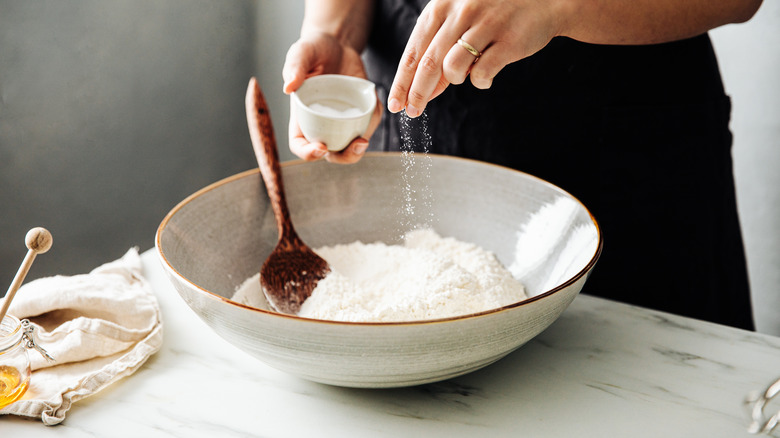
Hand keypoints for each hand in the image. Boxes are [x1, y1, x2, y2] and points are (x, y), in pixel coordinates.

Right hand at [283, 32, 382, 163]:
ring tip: (363, 138)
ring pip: (350, 146)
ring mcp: (341, 121)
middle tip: (355, 145)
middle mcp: (321, 123)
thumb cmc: (314, 50)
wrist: (337, 44)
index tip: (321, 147)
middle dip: (343, 157)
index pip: (300, 145)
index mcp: (302, 116)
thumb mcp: (302, 52)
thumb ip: (294, 67)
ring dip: (359, 149)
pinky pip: (367, 125)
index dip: (308, 153)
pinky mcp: (359, 113)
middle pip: (330, 154)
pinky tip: (375, 108)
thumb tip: (288, 87)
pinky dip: (373, 122)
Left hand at [387, 0, 563, 116]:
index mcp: (442, 5)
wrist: (545, 2)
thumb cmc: (495, 14)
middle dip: (417, 93)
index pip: (414, 50)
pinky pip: (482, 73)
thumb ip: (441, 52)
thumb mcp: (462, 23)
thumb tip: (422, 91)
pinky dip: (480, 81)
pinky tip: (486, 75)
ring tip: (467, 74)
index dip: (402, 81)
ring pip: (453, 68)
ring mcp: (486, 24)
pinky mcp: (508, 40)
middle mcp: (461, 11)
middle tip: (412, 112)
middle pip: (428, 63)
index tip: (395, 104)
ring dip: (456, 80)